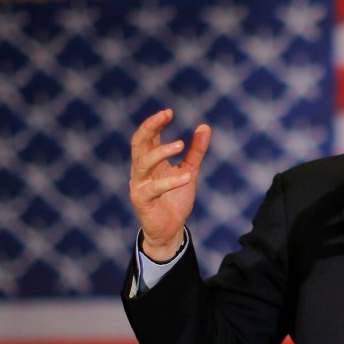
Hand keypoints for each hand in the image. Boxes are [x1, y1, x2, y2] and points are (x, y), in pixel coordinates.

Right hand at [129, 109, 210, 261]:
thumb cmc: (175, 199)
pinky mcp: (142, 200)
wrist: (170, 231)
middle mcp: (140, 170)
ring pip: (143, 162)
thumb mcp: (189, 170)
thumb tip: (205, 126)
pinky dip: (171, 181)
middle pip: (138, 142)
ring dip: (161, 151)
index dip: (155, 122)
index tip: (169, 112)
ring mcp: (139, 185)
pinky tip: (187, 177)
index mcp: (149, 161)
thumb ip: (196, 151)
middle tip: (165, 115)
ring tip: (180, 144)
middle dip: (150, 127)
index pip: (147, 136)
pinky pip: (155, 188)